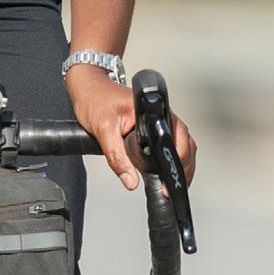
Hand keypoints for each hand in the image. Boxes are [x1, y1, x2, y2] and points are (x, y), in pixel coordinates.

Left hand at [65, 65, 198, 191]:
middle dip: (183, 167)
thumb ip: (117, 157)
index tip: (171, 179)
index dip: (178, 161)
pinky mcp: (153, 125)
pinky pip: (169, 142)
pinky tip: (165, 172)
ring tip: (172, 184)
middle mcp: (161, 114)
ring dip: (180, 163)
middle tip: (173, 188)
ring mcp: (159, 119)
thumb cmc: (96, 99)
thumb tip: (130, 180)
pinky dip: (171, 158)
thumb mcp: (103, 131)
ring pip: (181, 143)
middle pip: (185, 142)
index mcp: (154, 111)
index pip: (177, 138)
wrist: (88, 86)